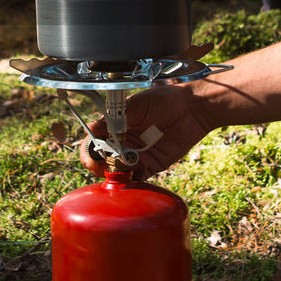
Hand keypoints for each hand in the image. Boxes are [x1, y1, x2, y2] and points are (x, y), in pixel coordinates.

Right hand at [78, 85, 220, 179]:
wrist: (191, 108)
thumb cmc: (164, 100)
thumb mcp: (136, 106)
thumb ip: (115, 119)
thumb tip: (91, 128)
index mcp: (115, 127)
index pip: (94, 142)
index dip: (89, 151)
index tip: (91, 155)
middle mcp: (123, 142)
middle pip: (102, 161)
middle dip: (99, 166)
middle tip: (104, 165)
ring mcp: (137, 155)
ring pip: (118, 172)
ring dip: (115, 173)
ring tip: (120, 168)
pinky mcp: (152, 164)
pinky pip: (137, 177)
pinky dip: (132, 179)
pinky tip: (133, 173)